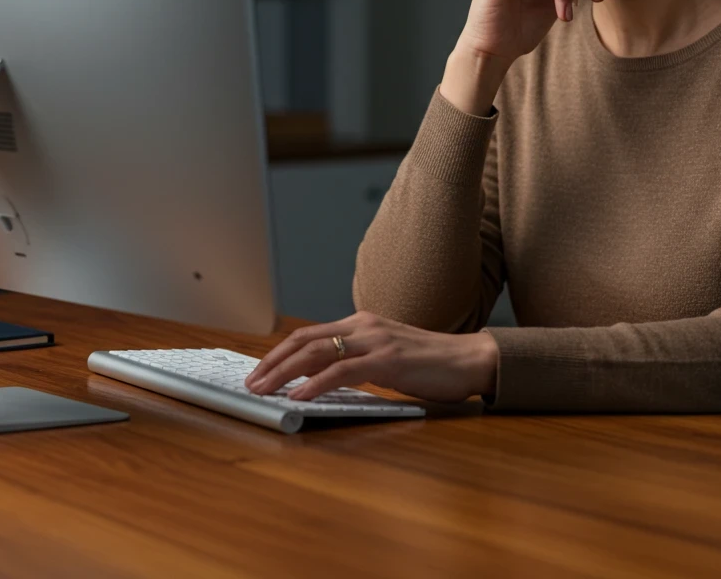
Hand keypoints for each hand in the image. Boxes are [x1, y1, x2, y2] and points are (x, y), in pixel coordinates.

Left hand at [243, 310, 499, 402]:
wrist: (470, 359)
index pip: (310, 335)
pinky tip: (299, 396)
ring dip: (284, 372)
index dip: (280, 352)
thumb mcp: (386, 357)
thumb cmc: (430, 364)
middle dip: (273, 361)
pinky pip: (344, 371)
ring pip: (318, 352)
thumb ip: (356, 362)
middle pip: (305, 340)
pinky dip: (317, 383)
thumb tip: (319, 380)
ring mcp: (376, 340)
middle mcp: (364, 326)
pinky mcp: (388, 360)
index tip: (260, 371)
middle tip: (250, 383)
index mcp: (362, 324)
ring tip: (264, 390)